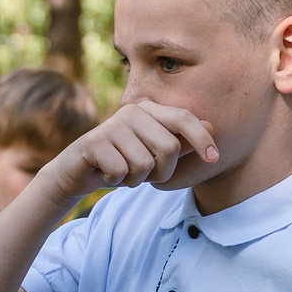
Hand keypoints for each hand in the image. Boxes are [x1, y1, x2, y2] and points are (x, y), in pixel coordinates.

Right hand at [49, 100, 218, 201]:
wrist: (77, 172)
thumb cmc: (120, 162)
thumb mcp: (153, 155)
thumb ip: (179, 142)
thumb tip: (212, 128)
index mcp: (148, 111)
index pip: (183, 118)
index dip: (201, 139)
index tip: (214, 159)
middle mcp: (132, 112)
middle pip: (168, 148)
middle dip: (161, 172)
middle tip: (144, 175)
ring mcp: (112, 125)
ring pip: (144, 164)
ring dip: (136, 179)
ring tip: (122, 172)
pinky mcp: (94, 142)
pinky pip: (121, 171)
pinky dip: (116, 180)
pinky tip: (105, 173)